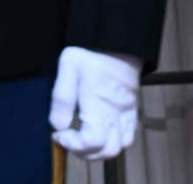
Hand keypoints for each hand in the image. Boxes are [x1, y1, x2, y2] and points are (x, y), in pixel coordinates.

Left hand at [48, 46, 140, 160]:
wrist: (117, 40)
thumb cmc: (91, 53)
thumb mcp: (68, 68)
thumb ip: (62, 99)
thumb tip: (60, 126)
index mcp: (98, 103)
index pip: (92, 142)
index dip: (73, 145)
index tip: (60, 134)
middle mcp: (116, 112)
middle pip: (107, 151)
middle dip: (85, 152)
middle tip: (70, 139)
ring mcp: (127, 112)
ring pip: (120, 147)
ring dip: (100, 150)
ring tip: (84, 138)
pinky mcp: (132, 109)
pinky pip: (129, 136)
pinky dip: (114, 141)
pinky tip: (100, 131)